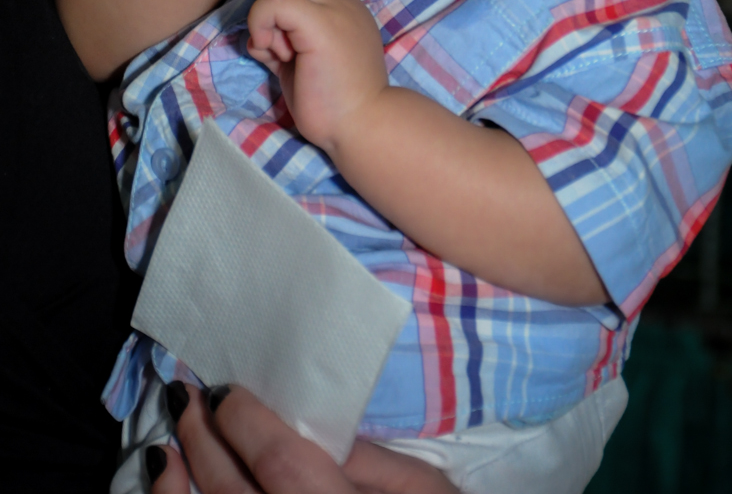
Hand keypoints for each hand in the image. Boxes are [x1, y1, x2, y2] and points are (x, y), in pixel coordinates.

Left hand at [148, 382, 457, 492]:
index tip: (224, 390)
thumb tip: (311, 424)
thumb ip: (368, 460)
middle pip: (232, 490)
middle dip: (204, 438)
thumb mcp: (422, 488)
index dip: (245, 422)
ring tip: (171, 433)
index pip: (280, 463)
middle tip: (184, 394)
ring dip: (181, 477)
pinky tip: (167, 477)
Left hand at [247, 0, 388, 151]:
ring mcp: (334, 8)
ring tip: (284, 56)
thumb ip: (288, 39)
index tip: (288, 42)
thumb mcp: (308, 60)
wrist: (361, 125)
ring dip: (267, 21)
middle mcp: (344, 1)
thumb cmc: (336, 103)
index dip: (286, 3)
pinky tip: (274, 54)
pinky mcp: (320, 23)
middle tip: (283, 53)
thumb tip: (259, 35)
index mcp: (346, 8)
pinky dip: (261, 23)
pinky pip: (274, 1)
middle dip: (272, 14)